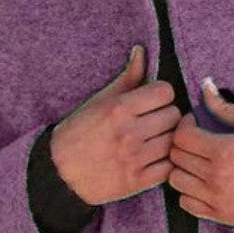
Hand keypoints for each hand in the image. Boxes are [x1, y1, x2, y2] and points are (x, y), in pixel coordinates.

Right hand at [49, 45, 182, 204]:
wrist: (59, 173)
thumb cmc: (79, 132)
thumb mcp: (99, 101)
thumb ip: (126, 78)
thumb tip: (141, 51)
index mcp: (119, 109)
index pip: (165, 92)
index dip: (161, 95)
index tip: (152, 102)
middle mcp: (129, 133)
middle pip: (174, 115)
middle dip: (166, 117)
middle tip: (154, 122)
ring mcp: (134, 159)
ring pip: (174, 142)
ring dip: (168, 140)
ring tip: (154, 141)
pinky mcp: (137, 181)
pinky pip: (169, 168)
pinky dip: (166, 163)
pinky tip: (154, 159)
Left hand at [166, 77, 233, 225]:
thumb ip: (226, 107)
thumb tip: (205, 85)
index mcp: (225, 150)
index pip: (182, 137)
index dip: (185, 126)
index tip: (195, 124)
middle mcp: (215, 176)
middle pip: (176, 157)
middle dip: (183, 145)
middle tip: (198, 142)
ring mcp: (215, 198)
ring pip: (176, 180)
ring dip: (183, 169)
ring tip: (199, 163)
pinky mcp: (218, 215)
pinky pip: (186, 203)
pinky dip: (189, 192)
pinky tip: (203, 183)